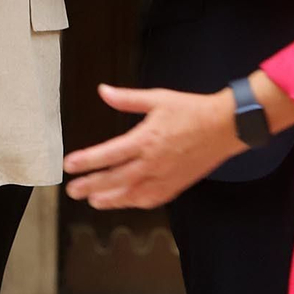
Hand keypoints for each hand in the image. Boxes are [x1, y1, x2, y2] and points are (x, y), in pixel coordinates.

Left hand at [64, 85, 244, 209]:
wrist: (225, 127)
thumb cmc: (191, 110)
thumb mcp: (157, 98)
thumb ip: (127, 99)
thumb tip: (103, 91)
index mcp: (146, 139)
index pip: (108, 155)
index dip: (86, 161)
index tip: (69, 166)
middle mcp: (152, 163)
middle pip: (114, 179)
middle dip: (90, 186)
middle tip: (72, 190)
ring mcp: (164, 177)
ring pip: (131, 194)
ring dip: (109, 199)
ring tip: (92, 201)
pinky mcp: (176, 186)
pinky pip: (151, 199)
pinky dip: (134, 203)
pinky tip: (124, 202)